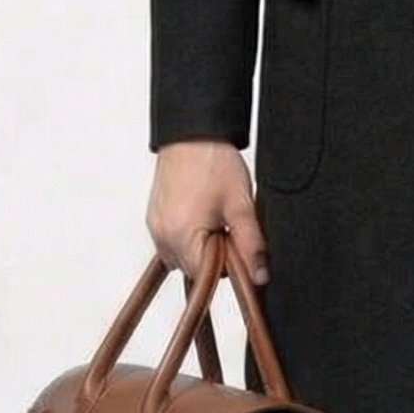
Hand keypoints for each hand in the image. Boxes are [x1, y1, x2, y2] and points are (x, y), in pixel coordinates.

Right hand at [146, 139, 269, 285]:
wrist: (192, 135)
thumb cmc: (213, 164)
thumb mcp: (241, 206)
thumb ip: (251, 245)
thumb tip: (259, 276)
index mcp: (182, 236)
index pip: (207, 277)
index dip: (228, 265)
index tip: (237, 243)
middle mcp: (163, 236)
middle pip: (194, 269)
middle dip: (215, 255)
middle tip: (227, 225)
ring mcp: (155, 229)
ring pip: (183, 258)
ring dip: (201, 248)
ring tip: (214, 219)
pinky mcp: (153, 220)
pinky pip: (172, 243)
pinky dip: (188, 238)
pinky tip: (201, 216)